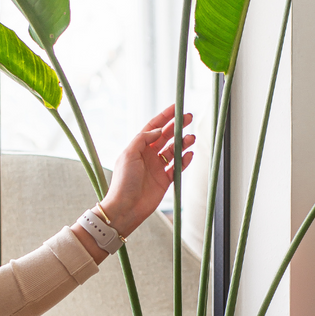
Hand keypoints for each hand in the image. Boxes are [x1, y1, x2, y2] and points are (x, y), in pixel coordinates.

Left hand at [101, 104, 194, 238]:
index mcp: (138, 148)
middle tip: (188, 118)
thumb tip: (157, 131)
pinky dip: (185, 160)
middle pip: (166, 136)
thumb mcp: (129, 155)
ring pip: (174, 151)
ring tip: (191, 138)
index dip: (165, 117)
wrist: (125, 208)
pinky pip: (177, 167)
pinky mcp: (165, 181)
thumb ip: (143, 139)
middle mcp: (148, 156)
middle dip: (177, 127)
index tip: (176, 107)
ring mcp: (157, 168)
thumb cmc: (123, 182)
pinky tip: (189, 154)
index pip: (153, 128)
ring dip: (183, 143)